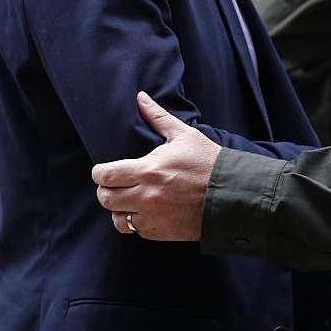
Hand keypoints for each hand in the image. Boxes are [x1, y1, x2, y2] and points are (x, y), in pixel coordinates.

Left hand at [92, 92, 221, 240]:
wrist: (231, 193)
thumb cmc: (207, 161)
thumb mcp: (184, 135)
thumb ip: (158, 117)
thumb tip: (140, 98)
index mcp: (148, 170)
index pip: (105, 175)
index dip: (100, 172)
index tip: (103, 170)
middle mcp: (146, 196)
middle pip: (105, 198)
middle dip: (106, 189)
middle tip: (115, 183)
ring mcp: (153, 217)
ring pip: (117, 219)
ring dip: (119, 208)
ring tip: (129, 199)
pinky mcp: (161, 232)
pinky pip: (136, 231)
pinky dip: (136, 222)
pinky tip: (146, 210)